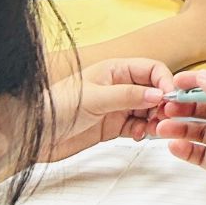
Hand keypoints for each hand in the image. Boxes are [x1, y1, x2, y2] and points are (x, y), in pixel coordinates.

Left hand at [43, 56, 173, 160]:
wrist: (35, 135)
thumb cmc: (57, 107)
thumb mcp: (95, 98)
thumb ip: (127, 96)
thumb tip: (158, 94)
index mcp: (115, 70)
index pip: (151, 69)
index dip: (164, 80)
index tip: (170, 97)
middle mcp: (119, 86)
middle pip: (153, 90)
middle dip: (162, 103)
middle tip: (165, 117)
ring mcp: (117, 107)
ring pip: (148, 110)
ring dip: (155, 119)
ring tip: (153, 129)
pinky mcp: (112, 127)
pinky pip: (137, 126)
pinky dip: (143, 131)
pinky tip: (139, 135)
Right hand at [157, 69, 205, 202]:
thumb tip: (203, 76)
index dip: (197, 83)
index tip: (176, 82)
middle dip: (185, 107)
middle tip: (165, 107)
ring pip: (200, 132)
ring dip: (180, 128)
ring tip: (161, 127)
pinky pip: (200, 153)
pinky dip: (186, 149)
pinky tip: (174, 145)